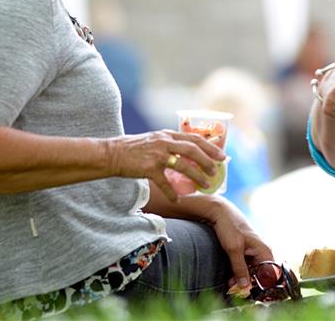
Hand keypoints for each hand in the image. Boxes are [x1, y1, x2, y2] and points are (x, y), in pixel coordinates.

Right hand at [105, 130, 224, 201]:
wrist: (113, 153)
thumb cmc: (134, 148)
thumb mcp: (154, 140)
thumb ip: (170, 144)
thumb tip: (189, 154)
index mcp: (167, 134)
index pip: (194, 138)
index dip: (210, 147)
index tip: (222, 155)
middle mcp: (164, 142)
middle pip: (193, 150)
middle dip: (208, 161)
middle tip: (217, 170)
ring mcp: (157, 155)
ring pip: (184, 166)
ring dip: (197, 176)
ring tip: (206, 185)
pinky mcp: (149, 168)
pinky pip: (165, 183)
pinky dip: (172, 193)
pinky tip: (178, 200)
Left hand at [203, 199, 274, 296]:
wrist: (220, 213)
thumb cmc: (230, 227)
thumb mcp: (233, 249)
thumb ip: (240, 269)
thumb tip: (245, 288)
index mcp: (264, 251)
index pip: (271, 275)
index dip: (263, 286)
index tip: (250, 293)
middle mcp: (262, 254)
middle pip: (261, 276)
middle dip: (249, 285)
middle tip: (235, 290)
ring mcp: (254, 254)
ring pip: (252, 273)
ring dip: (242, 281)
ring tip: (230, 285)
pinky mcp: (245, 255)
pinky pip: (246, 269)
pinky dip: (238, 275)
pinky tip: (230, 279)